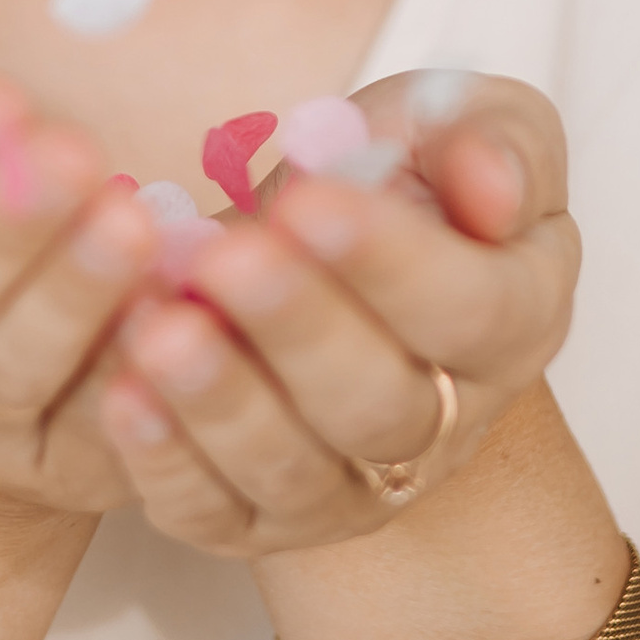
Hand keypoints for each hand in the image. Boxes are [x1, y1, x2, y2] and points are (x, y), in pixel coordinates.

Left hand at [87, 74, 577, 558]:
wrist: (338, 254)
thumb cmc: (411, 177)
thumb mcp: (473, 122)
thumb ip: (495, 142)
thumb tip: (492, 183)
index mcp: (517, 320)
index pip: (470, 311)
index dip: (392, 262)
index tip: (311, 199)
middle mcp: (447, 423)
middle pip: (378, 406)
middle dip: (295, 329)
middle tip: (223, 259)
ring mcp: (356, 484)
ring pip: (294, 471)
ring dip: (221, 402)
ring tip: (157, 327)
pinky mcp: (263, 517)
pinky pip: (213, 511)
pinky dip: (163, 459)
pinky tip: (121, 389)